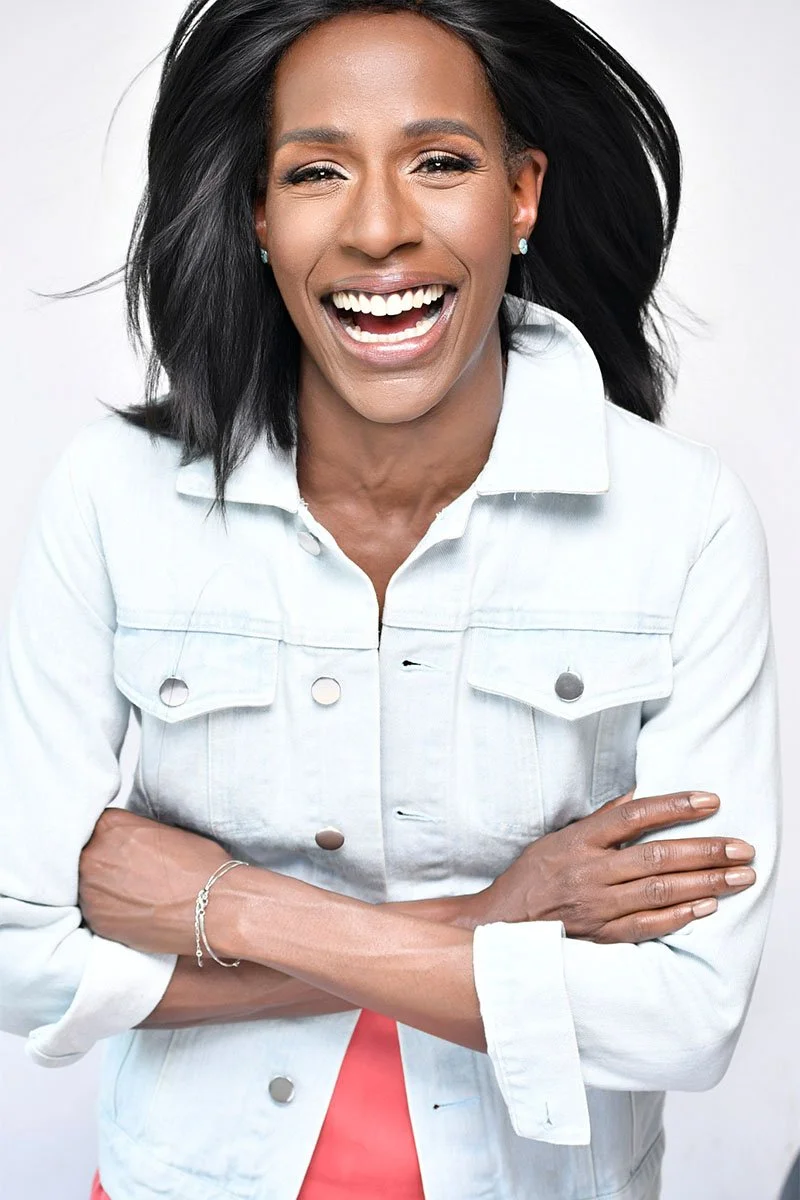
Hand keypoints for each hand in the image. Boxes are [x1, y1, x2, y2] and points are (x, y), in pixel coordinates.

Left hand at [79, 808, 233, 955]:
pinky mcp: (96, 921)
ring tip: (134, 894)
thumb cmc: (201, 867)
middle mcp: (93, 855)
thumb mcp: (167, 833)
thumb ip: (137, 835)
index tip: (122, 848)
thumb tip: (129, 844)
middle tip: (130, 872)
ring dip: (104, 888)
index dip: (112, 839)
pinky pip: (95, 911)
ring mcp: (90, 890)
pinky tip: (133, 910)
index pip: (95, 827)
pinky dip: (110, 911)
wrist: (214, 907)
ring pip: (88, 885)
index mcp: (111, 825)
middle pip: (87, 855)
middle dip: (105, 863)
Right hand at [468, 790, 755, 942]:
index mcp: (578, 842)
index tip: (709, 800)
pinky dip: (679, 916)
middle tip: (742, 847)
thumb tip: (637, 795)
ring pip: (659, 891)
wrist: (499, 927)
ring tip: (738, 875)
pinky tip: (706, 907)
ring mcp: (596, 907)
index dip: (673, 806)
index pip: (633, 816)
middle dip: (705, 850)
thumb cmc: (530, 879)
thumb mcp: (558, 839)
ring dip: (704, 883)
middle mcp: (589, 873)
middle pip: (656, 856)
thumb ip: (599, 821)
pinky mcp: (600, 937)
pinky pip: (646, 926)